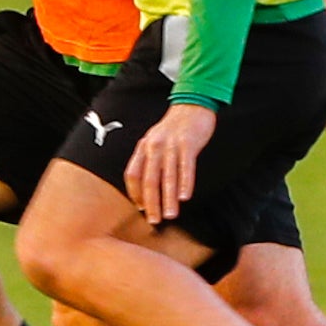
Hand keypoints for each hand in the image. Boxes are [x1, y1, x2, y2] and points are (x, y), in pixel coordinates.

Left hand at [126, 102, 215, 224]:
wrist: (192, 105)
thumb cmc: (174, 128)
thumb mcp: (155, 141)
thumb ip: (149, 161)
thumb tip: (145, 190)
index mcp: (143, 147)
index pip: (133, 175)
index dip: (136, 194)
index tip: (142, 210)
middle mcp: (154, 146)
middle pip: (149, 179)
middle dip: (151, 203)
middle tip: (154, 221)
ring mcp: (171, 145)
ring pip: (167, 176)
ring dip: (168, 198)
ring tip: (170, 215)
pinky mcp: (188, 143)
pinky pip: (186, 166)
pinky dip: (185, 183)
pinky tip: (185, 197)